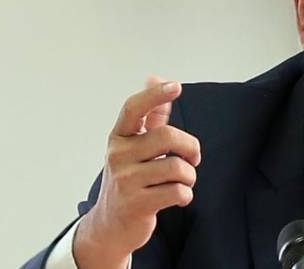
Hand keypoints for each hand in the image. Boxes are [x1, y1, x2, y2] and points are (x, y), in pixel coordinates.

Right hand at [73, 77, 200, 268]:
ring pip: (177, 167)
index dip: (155, 95)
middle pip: (168, 137)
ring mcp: (125, 180)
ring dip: (189, 176)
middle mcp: (118, 155)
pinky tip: (179, 198)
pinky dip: (186, 195)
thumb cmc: (129, 179)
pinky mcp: (136, 204)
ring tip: (182, 182)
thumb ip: (150, 116)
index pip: (134, 108)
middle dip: (191, 147)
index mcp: (119, 137)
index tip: (176, 86)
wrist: (110, 226)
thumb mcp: (135, 146)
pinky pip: (178, 191)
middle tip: (193, 158)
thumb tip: (155, 77)